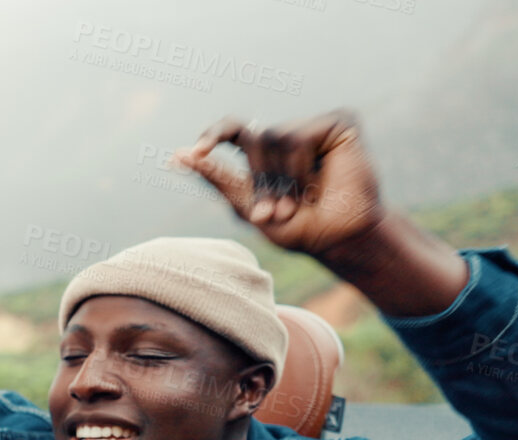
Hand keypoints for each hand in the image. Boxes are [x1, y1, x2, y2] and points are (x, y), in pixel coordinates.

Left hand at [175, 109, 384, 259]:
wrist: (339, 239)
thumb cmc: (298, 228)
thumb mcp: (248, 207)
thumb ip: (217, 179)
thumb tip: (177, 155)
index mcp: (264, 152)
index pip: (232, 129)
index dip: (212, 136)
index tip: (195, 153)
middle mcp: (288, 135)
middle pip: (254, 138)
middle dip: (261, 180)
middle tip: (276, 211)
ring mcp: (313, 126)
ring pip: (275, 137)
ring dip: (282, 179)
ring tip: (300, 200)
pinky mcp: (339, 122)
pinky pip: (300, 138)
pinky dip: (301, 168)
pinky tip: (320, 180)